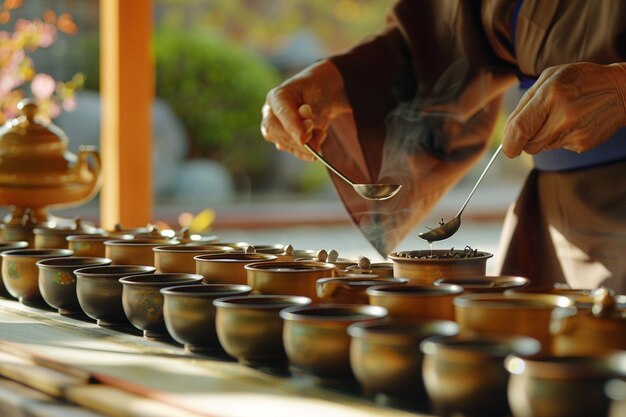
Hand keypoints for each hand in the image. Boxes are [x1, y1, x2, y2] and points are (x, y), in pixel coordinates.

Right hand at [261, 59, 350, 160]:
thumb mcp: (319, 99)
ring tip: (321, 133)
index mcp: (277, 96)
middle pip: (273, 130)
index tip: (304, 138)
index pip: (281, 111)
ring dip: (304, 145)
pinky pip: (292, 151)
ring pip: (282, 143)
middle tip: (315, 139)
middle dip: (295, 139)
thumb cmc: (319, 93)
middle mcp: (270, 112)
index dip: (292, 126)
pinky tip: (316, 149)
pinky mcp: (283, 141)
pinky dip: (305, 153)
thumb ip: (312, 113)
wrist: (323, 98)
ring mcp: (275, 128)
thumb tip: (305, 128)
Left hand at [502, 62, 625, 156]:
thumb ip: (526, 102)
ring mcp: (575, 132)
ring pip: (541, 147)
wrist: (621, 90)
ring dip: (542, 137)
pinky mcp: (583, 144)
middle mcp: (563, 116)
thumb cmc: (580, 80)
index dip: (509, 143)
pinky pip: (558, 147)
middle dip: (525, 139)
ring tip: (558, 118)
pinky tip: (573, 123)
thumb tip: (510, 130)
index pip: (519, 129)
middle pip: (528, 144)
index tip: (508, 146)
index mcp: (551, 95)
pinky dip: (559, 138)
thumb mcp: (550, 77)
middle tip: (535, 125)